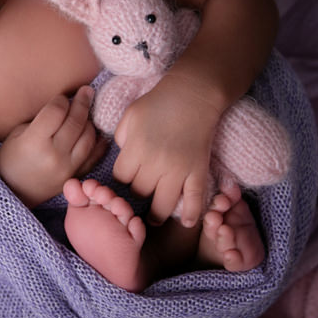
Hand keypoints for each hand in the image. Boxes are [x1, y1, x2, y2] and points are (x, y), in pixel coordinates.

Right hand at [0, 86, 107, 207]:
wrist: (13, 191)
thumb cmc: (11, 157)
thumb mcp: (18, 133)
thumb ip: (42, 119)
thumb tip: (65, 104)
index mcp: (34, 142)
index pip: (56, 112)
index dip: (61, 99)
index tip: (61, 96)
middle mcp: (53, 155)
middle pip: (75, 122)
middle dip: (82, 102)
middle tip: (86, 91)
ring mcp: (67, 168)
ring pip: (88, 138)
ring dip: (90, 122)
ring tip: (87, 113)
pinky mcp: (75, 177)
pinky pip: (94, 157)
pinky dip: (99, 143)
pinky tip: (99, 132)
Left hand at [110, 71, 219, 226]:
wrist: (192, 95)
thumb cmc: (158, 102)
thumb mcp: (130, 115)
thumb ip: (121, 137)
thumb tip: (122, 155)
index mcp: (135, 148)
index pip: (120, 179)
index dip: (119, 181)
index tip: (124, 180)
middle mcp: (155, 163)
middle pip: (139, 193)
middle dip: (136, 195)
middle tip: (137, 196)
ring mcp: (178, 170)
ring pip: (162, 205)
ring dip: (156, 215)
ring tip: (153, 219)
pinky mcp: (198, 171)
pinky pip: (194, 199)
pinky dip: (191, 214)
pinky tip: (186, 223)